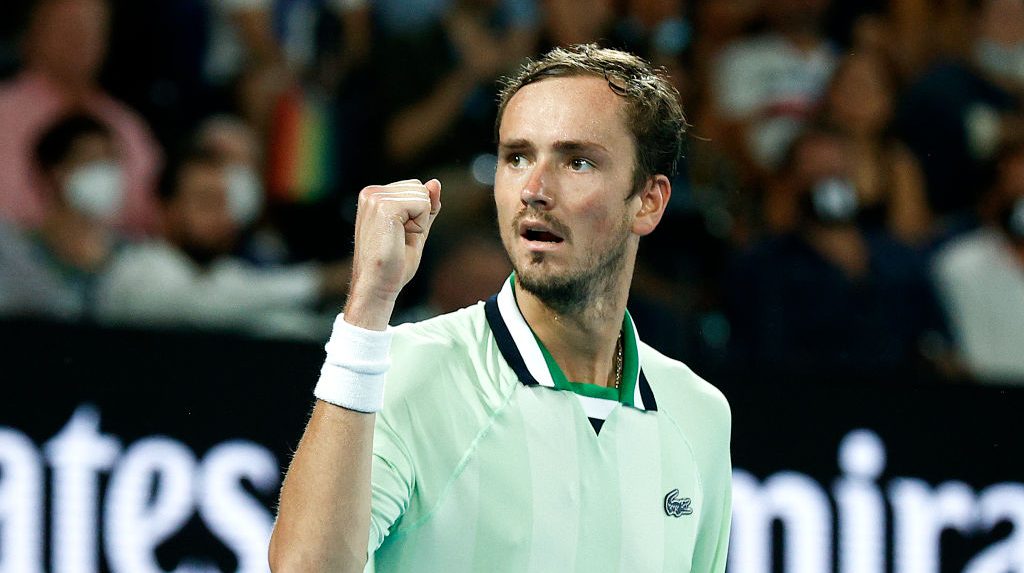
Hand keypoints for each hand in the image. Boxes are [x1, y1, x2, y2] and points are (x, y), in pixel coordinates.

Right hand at [344, 179, 441, 328]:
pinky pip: (422, 204)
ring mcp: (375, 198)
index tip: (399, 235)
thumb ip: (425, 206)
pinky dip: (419, 225)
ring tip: (398, 239)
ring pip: (422, 195)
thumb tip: (435, 182)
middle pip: (420, 188)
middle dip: (420, 215)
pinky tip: (400, 239)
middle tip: (400, 239)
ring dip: (419, 221)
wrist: (377, 285)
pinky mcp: (384, 206)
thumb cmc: (394, 264)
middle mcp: (371, 192)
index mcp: (374, 195)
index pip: (416, 188)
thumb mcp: (415, 229)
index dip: (418, 214)